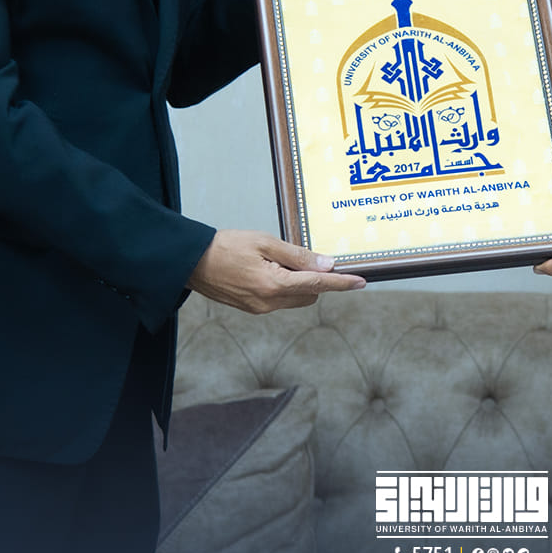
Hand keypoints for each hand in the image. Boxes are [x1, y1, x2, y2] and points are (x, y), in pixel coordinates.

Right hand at [188, 229, 364, 313]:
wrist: (191, 262)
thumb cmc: (225, 247)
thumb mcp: (265, 243)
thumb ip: (297, 255)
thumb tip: (325, 265)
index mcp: (274, 285)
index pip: (318, 285)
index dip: (341, 283)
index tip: (360, 282)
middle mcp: (269, 303)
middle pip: (309, 294)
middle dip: (316, 279)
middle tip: (304, 257)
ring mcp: (260, 309)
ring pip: (295, 298)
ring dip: (299, 283)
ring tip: (278, 259)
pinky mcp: (252, 309)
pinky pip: (279, 300)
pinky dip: (284, 286)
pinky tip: (269, 269)